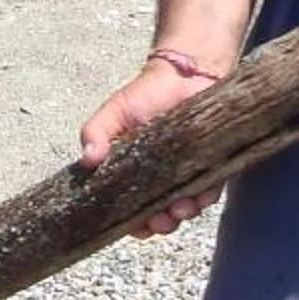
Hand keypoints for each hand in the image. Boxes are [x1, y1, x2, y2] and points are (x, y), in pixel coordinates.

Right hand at [78, 56, 229, 236]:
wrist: (185, 75)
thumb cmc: (145, 95)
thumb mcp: (114, 113)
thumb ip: (96, 132)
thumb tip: (87, 159)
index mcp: (133, 174)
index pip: (130, 210)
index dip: (133, 222)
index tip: (135, 225)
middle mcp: (160, 180)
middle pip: (160, 216)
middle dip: (160, 224)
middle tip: (160, 221)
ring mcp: (186, 175)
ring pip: (185, 207)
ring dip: (183, 213)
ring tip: (181, 208)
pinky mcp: (210, 166)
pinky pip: (209, 190)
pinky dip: (205, 197)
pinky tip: (200, 196)